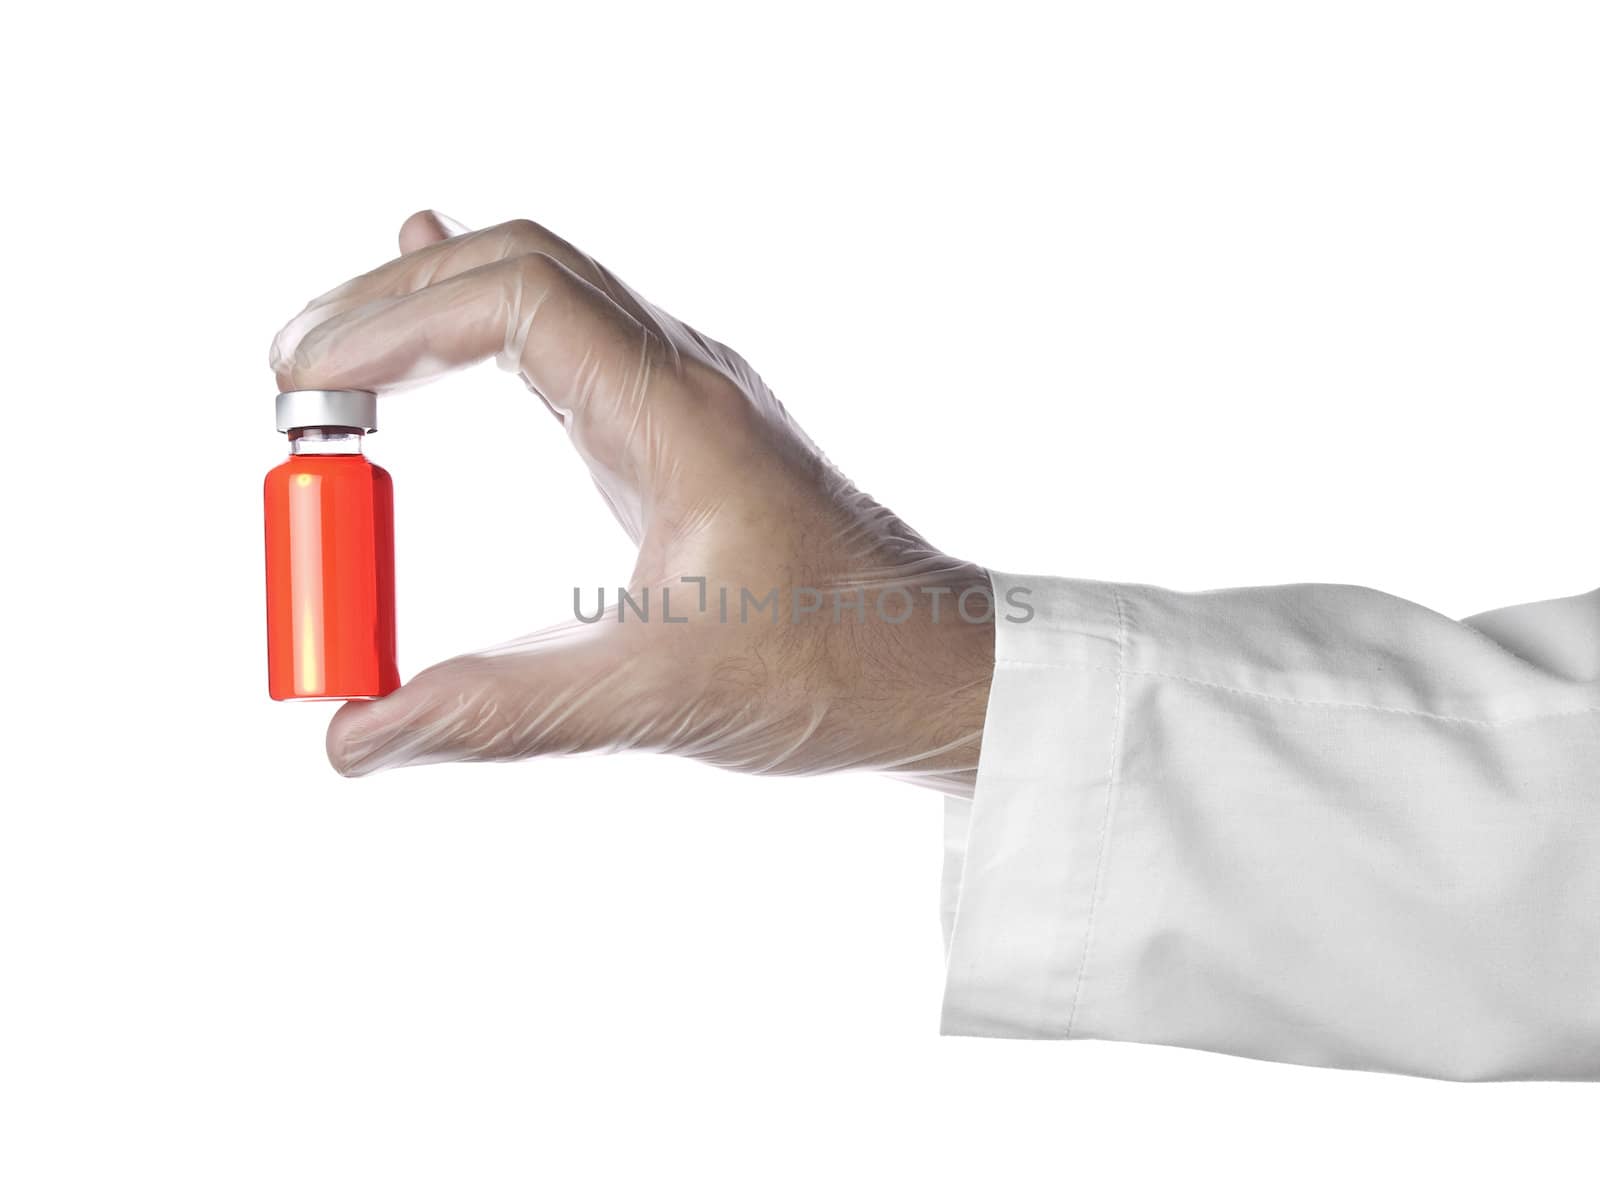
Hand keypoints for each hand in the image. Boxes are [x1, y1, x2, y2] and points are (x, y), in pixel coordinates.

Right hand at [271, 212, 995, 793]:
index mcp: (681, 415)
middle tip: (293, 367)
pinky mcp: (684, 432)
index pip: (515, 299)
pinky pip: (572, 338)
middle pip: (520, 266)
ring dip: (436, 308)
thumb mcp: (656, 700)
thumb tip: (355, 738)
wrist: (937, 665)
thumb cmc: (831, 672)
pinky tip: (444, 333)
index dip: (393, 321)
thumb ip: (501, 713)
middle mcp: (686, 377)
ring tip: (338, 348)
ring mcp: (689, 394)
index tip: (304, 383)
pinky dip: (488, 328)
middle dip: (394, 299)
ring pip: (546, 292)